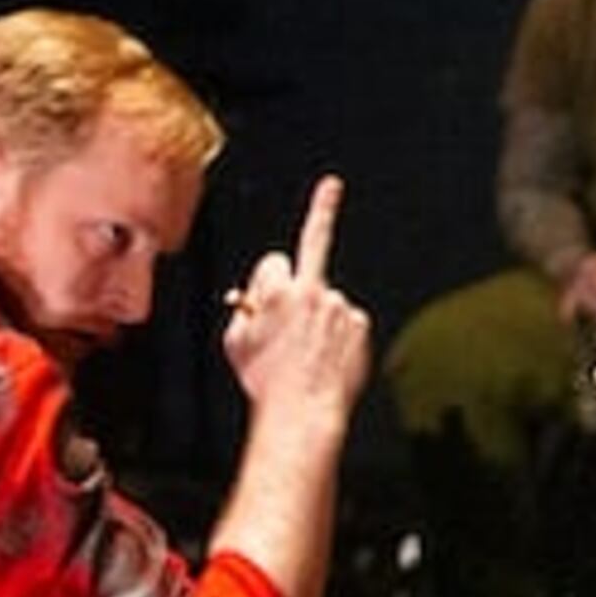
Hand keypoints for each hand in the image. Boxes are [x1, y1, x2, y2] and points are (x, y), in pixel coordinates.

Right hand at [223, 175, 372, 418]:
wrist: (304, 410)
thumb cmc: (266, 380)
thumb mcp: (236, 343)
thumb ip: (242, 311)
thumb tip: (247, 298)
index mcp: (276, 293)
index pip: (272, 261)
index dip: (268, 274)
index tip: (324, 190)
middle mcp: (311, 293)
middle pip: (304, 261)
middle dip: (306, 246)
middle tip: (331, 186)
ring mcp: (339, 308)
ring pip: (324, 298)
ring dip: (315, 315)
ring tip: (305, 351)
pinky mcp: (359, 325)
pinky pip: (344, 320)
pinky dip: (335, 333)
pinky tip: (325, 356)